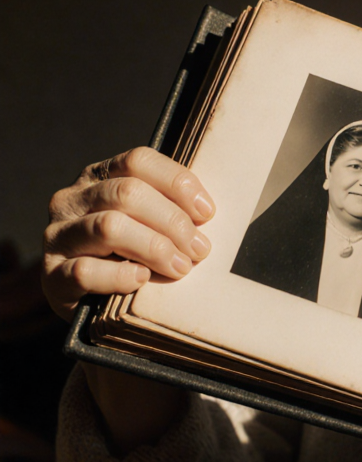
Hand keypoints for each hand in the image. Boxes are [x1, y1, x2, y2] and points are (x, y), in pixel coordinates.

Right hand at [43, 147, 214, 451]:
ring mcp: (57, 236)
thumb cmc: (131, 254)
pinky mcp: (51, 275)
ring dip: (156, 248)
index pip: (138, 161)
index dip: (177, 183)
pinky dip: (122, 276)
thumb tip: (209, 212)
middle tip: (199, 250)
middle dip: (173, 222)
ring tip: (181, 267)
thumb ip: (169, 207)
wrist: (91, 301)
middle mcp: (71, 200)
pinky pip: (86, 271)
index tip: (207, 213)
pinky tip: (143, 280)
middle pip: (127, 194)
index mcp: (98, 177)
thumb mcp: (148, 223)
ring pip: (109, 227)